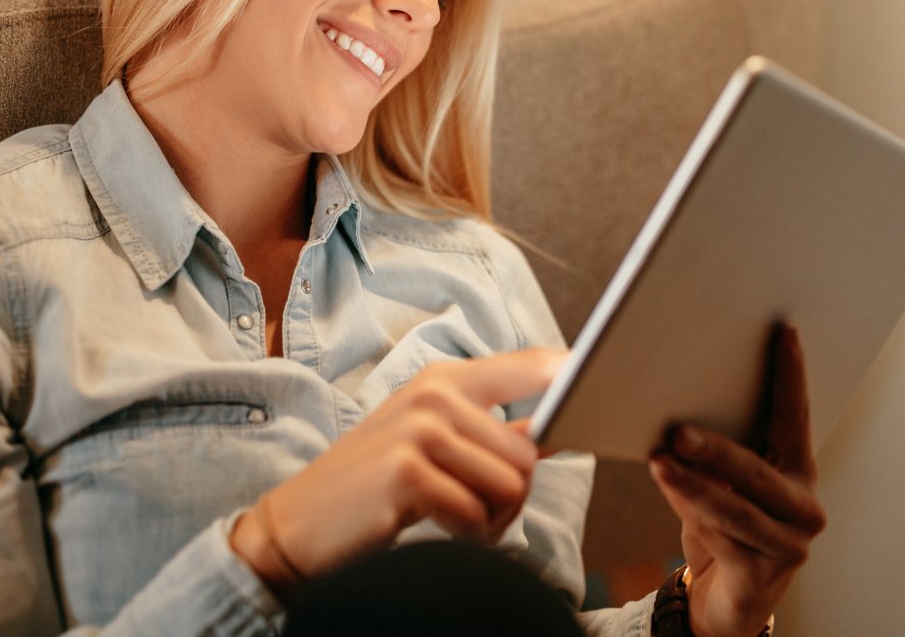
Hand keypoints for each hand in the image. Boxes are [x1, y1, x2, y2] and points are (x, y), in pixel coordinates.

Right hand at [230, 348, 561, 593]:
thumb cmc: (374, 485)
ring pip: (511, 486)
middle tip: (476, 513)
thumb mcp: (431, 441)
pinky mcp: (407, 472)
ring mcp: (419, 430)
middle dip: (512, 500)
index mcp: (446, 380)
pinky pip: (476, 515)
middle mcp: (434, 394)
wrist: (298, 524)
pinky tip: (439, 531)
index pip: (534, 365)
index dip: (576, 379)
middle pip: (529, 454)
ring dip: (492, 522)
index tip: (605, 391)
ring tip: (455, 520)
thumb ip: (494, 431)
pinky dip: (468, 537)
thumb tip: (558, 427)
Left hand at [649, 325, 825, 636]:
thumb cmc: (726, 529)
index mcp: (798, 473)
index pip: (796, 418)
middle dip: (716, 448)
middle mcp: (804, 507)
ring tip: (660, 460)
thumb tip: (678, 414)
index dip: (791, 376)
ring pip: (735, 510)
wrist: (727, 598)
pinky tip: (669, 490)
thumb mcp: (726, 485)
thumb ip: (718, 454)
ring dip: (692, 484)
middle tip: (679, 429)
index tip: (783, 333)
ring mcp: (789, 545)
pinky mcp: (762, 576)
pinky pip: (722, 540)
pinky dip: (690, 512)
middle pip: (758, 471)